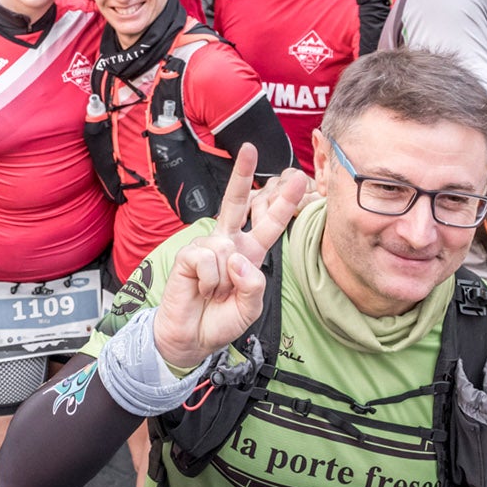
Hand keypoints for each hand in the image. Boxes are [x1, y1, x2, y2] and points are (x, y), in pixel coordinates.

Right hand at [150, 145, 306, 371]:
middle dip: (243, 174)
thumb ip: (254, 283)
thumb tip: (236, 255)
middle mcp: (230, 243)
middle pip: (237, 202)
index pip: (269, 223)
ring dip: (224, 281)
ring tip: (213, 293)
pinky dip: (209, 281)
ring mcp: (208, 247)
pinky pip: (208, 260)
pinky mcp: (188, 255)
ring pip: (227, 249)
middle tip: (248, 148)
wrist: (190, 338)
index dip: (284, 202)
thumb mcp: (251, 308)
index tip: (298, 178)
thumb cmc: (221, 320)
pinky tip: (201, 289)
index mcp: (250, 253)